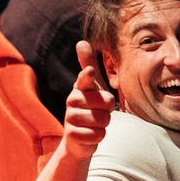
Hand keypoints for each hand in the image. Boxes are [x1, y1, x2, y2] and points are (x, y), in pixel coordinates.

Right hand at [62, 41, 114, 159]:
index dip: (87, 76)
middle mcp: (72, 101)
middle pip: (106, 102)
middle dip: (109, 109)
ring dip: (104, 124)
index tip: (91, 71)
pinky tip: (91, 134)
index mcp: (79, 88)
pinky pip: (97, 135)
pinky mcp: (72, 136)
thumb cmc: (90, 108)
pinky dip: (99, 136)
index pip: (84, 80)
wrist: (79, 138)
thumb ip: (88, 65)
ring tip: (96, 123)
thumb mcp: (92, 87)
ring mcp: (70, 118)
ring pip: (103, 120)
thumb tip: (81, 42)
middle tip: (101, 111)